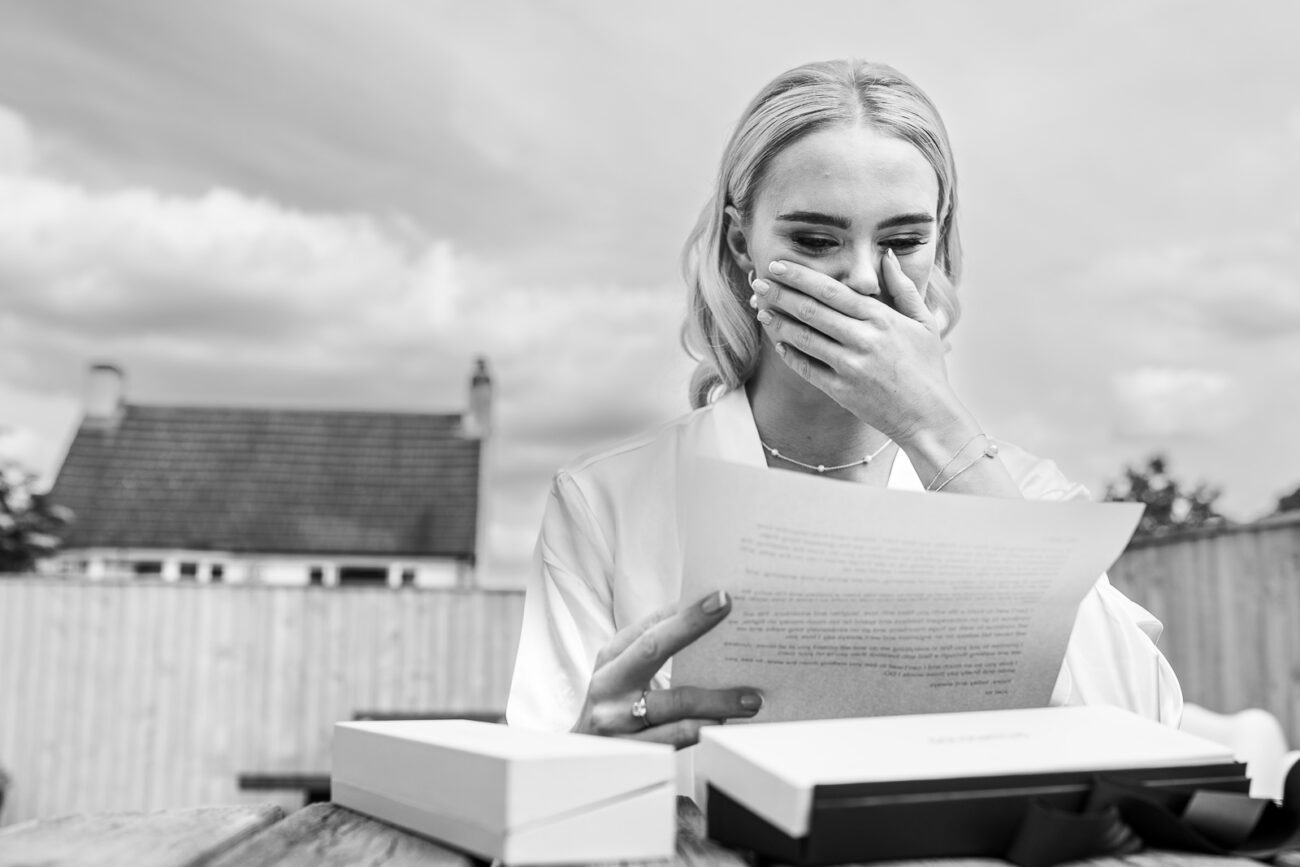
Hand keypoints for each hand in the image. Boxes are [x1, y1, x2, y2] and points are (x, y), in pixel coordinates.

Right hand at [571, 590, 763, 747]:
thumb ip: (653, 647)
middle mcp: (609, 686)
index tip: (719, 599)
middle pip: (653, 652)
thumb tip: (703, 619)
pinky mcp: (632, 753)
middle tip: (734, 624)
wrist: (585, 759)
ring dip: (717, 701)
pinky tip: (722, 723)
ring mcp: (617, 722)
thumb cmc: (613, 705)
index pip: (650, 627)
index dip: (685, 613)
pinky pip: (677, 738)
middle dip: (694, 630)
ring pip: (675, 705)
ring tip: (748, 699)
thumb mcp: (621, 671)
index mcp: (611, 659)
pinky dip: (704, 728)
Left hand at [752, 252, 961, 445]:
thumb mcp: (924, 323)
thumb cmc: (927, 368)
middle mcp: (863, 340)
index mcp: (882, 319)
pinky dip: (790, 355)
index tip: (778, 265)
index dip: (800, 276)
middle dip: (780, 294)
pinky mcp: (841, 391)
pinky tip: (779, 343)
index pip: (832, 290)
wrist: (929, 417)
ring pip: (804, 338)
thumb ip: (903, 289)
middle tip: (758, 283)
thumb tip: (887, 257)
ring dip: (778, 322)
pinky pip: (807, 369)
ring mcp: (850, 367)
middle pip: (811, 310)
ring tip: (762, 309)